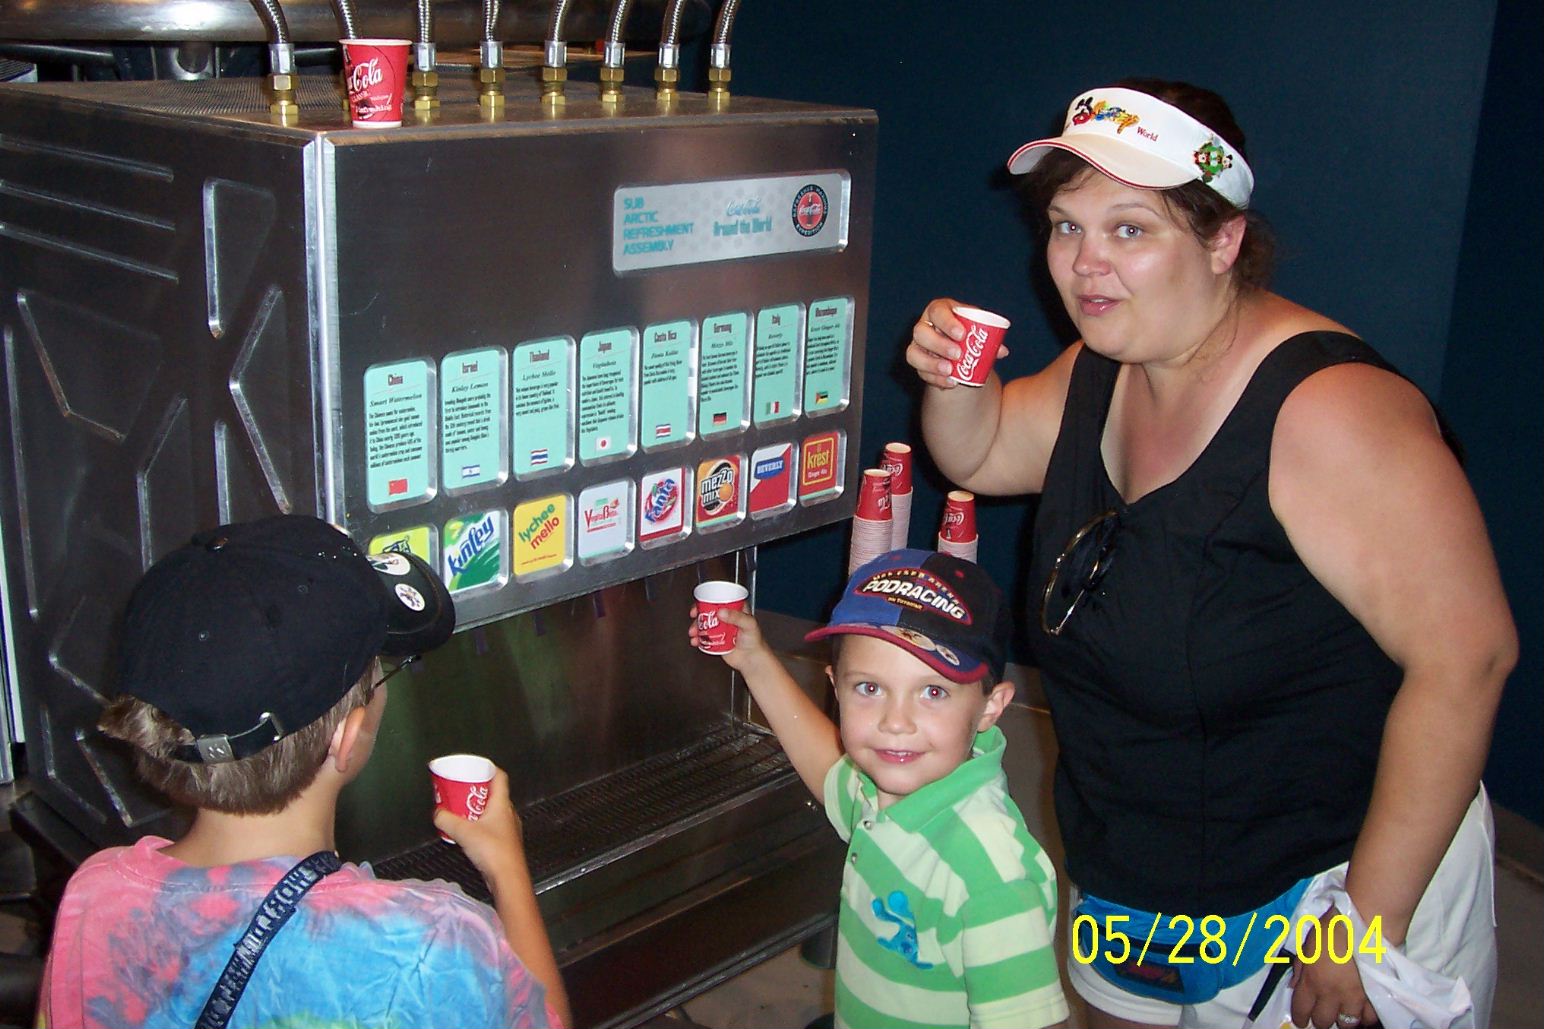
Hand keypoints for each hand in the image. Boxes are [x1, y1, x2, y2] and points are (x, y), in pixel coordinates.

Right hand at [434, 768, 529, 888]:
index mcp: (502, 804)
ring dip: (477, 809)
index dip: (488, 768)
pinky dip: (480, 824)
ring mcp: (509, 829)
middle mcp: (509, 813)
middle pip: (493, 794)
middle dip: (476, 791)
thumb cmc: (492, 851)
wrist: (508, 877)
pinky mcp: (505, 843)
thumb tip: (437, 813)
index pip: (500, 777)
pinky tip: (468, 832)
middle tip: (461, 790)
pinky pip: (491, 826)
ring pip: (492, 811)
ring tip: (460, 810)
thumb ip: (446, 820)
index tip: (474, 767)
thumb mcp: (464, 832)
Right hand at [688, 604, 772, 675]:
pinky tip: (695, 641)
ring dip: (696, 627)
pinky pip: (704, 637)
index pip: (720, 599)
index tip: (700, 602)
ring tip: (693, 632)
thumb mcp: (748, 624)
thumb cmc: (754, 640)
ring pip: (704, 624)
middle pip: (709, 611)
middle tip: (694, 616)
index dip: (708, 598)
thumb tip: (721, 612)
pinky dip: (697, 638)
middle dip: (698, 613)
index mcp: (736, 609)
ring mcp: (720, 629)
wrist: (752, 660)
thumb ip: (736, 617)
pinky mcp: (716, 640)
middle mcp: (727, 618)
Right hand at [908, 298, 1008, 388]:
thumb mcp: (979, 333)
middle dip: (939, 344)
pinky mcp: (917, 363)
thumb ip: (991, 339)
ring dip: (932, 364)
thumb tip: (1002, 351)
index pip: (937, 311)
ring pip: (913, 353)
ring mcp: (917, 345)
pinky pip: (920, 372)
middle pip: (921, 332)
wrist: (960, 351)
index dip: (947, 322)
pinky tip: (950, 383)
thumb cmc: (969, 334)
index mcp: (939, 311)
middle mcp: (924, 326)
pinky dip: (936, 379)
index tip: (962, 334)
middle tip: (958, 355)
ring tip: (950, 371)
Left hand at [1289, 906, 1377, 1028]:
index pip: (1301, 1012)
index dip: (1300, 1018)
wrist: (1363, 922)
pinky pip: (1369, 1018)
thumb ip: (1300, 970)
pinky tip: (1362, 1009)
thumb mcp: (1307, 946)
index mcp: (1311, 982)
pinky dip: (1364, 1016)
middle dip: (1321, 1020)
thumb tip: (1294, 988)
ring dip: (1343, 1019)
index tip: (1301, 1019)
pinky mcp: (1375, 996)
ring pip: (1347, 1024)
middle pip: (1323, 1023)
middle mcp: (1331, 995)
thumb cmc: (1331, 929)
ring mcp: (1355, 998)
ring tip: (1343, 1011)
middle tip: (1323, 1012)